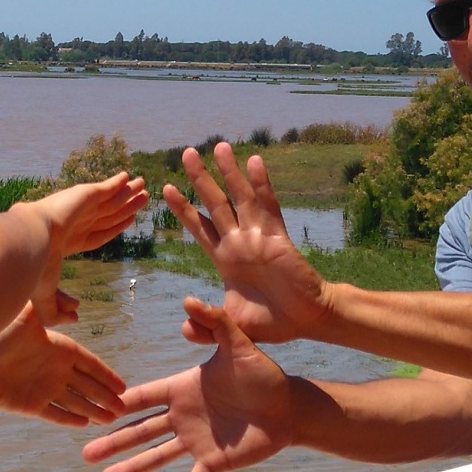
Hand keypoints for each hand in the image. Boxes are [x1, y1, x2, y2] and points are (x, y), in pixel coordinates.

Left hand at [0, 303, 127, 427]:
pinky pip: (56, 414)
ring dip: (93, 410)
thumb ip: (49, 305)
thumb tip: (73, 301)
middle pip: (87, 386)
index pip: (89, 363)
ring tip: (112, 419)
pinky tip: (85, 424)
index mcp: (57, 348)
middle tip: (124, 407)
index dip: (106, 374)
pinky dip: (69, 419)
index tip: (122, 385)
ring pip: (76, 402)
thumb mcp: (26, 315)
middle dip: (105, 396)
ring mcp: (43, 388)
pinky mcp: (31, 405)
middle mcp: (54, 370)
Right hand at [29, 172, 147, 322]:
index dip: (114, 228)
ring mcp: (79, 206)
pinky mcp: (84, 195)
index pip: (97, 234)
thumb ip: (58, 312)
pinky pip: (107, 188)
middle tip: (142, 198)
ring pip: (111, 200)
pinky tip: (128, 177)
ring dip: (127, 193)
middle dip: (125, 207)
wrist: (27, 243)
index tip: (128, 221)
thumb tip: (74, 318)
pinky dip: (117, 182)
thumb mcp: (46, 299)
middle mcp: (74, 221)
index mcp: (67, 241)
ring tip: (144, 186)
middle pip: (108, 214)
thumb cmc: (33, 271)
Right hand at [82, 297, 293, 471]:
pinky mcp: (214, 462)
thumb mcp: (238, 343)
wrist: (289, 407)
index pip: (144, 397)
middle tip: (85, 453)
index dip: (120, 404)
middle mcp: (183, 416)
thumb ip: (215, 322)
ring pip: (157, 458)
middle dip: (112, 442)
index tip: (94, 408)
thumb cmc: (263, 373)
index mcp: (182, 388)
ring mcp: (196, 441)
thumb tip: (190, 299)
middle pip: (140, 430)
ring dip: (131, 470)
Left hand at [164, 143, 327, 341]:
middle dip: (200, 178)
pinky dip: (261, 183)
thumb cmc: (271, 322)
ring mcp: (258, 237)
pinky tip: (255, 161)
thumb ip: (207, 325)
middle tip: (187, 152)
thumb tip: (183, 326)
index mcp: (224, 258)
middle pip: (214, 203)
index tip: (164, 188)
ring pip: (239, 197)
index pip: (198, 227)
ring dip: (229, 172)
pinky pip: (268, 206)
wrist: (307, 321)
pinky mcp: (278, 237)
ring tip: (218, 145)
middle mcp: (238, 242)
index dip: (183, 208)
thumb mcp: (231, 325)